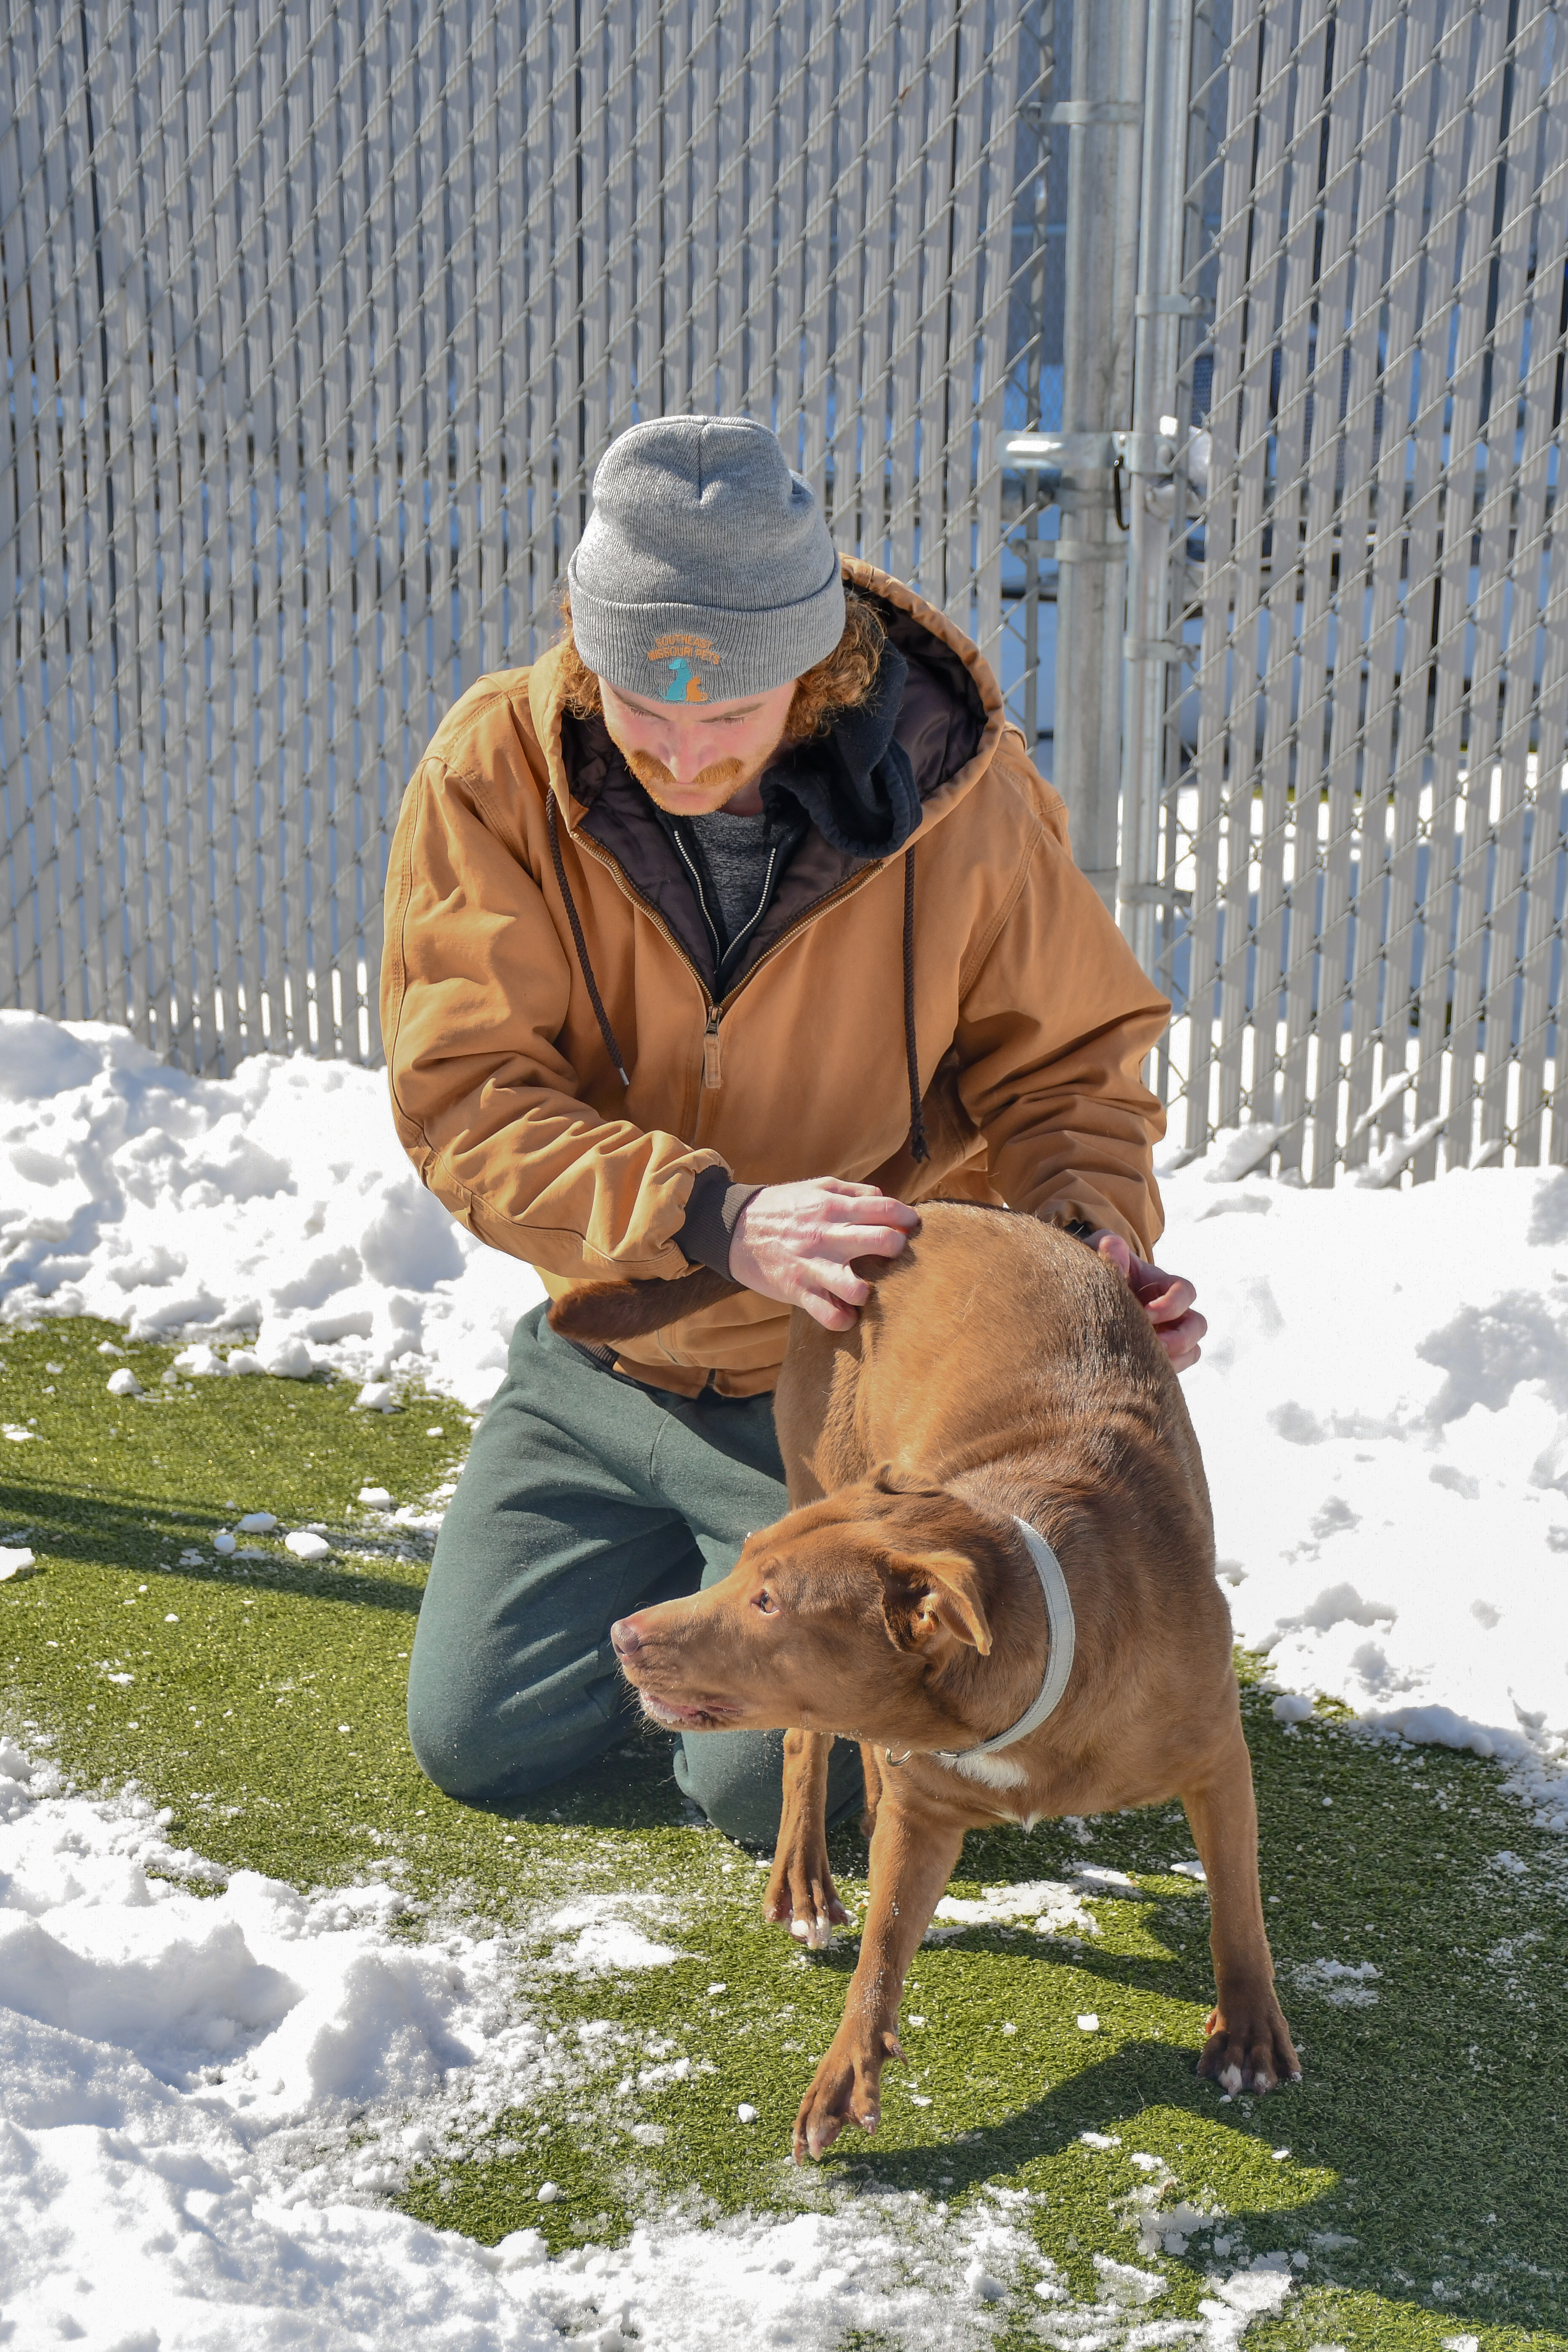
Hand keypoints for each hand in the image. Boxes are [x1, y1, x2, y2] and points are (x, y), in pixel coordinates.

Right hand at [729, 1179, 919, 1330]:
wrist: (732, 1228)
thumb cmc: (782, 1207)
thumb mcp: (817, 1187)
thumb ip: (854, 1191)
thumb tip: (886, 1200)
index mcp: (833, 1206)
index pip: (885, 1209)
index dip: (907, 1219)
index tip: (912, 1228)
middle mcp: (826, 1235)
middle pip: (882, 1242)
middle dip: (898, 1250)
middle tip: (895, 1256)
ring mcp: (812, 1266)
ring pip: (857, 1288)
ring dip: (869, 1292)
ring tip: (866, 1290)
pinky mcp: (797, 1290)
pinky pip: (829, 1316)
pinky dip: (844, 1320)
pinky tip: (847, 1314)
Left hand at [1089, 1229, 1205, 1371]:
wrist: (1082, 1292)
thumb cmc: (1095, 1268)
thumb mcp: (1098, 1254)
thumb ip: (1106, 1248)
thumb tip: (1113, 1247)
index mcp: (1160, 1285)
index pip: (1184, 1291)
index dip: (1172, 1304)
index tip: (1146, 1312)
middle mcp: (1169, 1312)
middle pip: (1197, 1325)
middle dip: (1180, 1338)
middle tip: (1153, 1345)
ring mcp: (1165, 1335)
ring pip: (1191, 1351)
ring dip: (1175, 1360)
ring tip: (1148, 1364)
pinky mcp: (1154, 1356)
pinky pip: (1174, 1371)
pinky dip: (1164, 1374)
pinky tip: (1141, 1375)